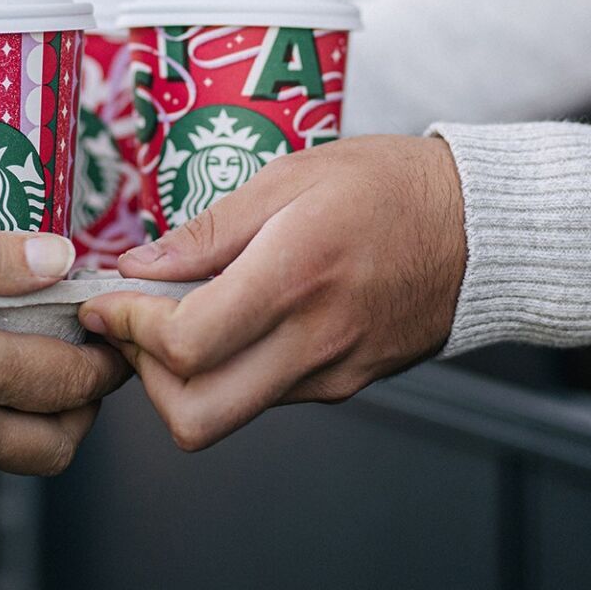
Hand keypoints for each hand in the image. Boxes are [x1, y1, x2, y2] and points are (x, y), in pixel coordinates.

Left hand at [78, 135, 464, 450]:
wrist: (483, 229)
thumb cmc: (392, 187)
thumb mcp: (293, 175)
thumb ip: (210, 228)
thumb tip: (139, 265)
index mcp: (295, 275)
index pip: (185, 344)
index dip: (127, 328)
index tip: (107, 300)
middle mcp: (313, 339)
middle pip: (195, 415)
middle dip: (143, 377)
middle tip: (133, 325)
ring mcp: (330, 372)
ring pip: (227, 413)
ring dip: (182, 377)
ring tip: (178, 315)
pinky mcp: (343, 385)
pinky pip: (265, 397)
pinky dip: (228, 370)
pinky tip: (231, 320)